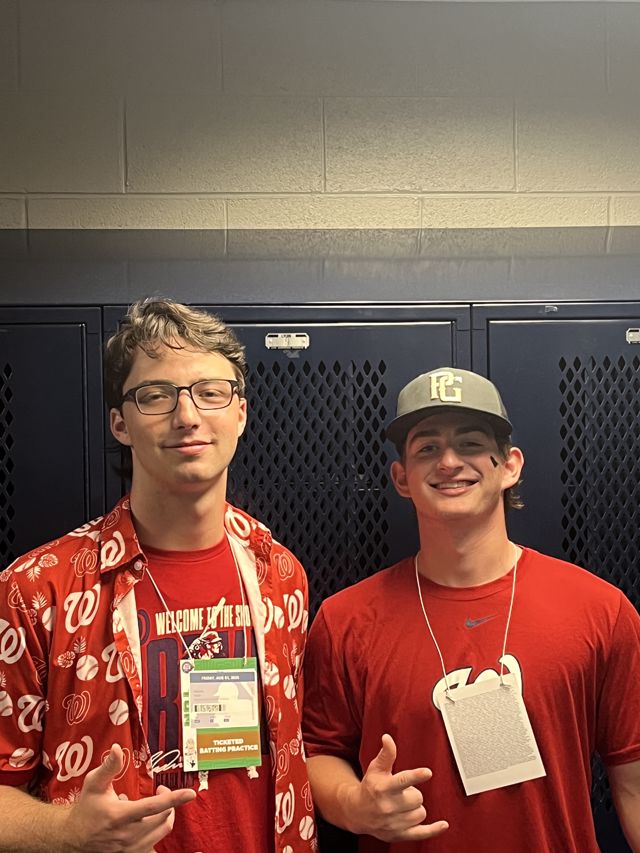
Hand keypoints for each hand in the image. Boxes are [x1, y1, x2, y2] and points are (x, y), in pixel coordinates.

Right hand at [62, 744, 196, 852]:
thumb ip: (109, 766)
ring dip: (165, 815)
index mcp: (120, 815)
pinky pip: (155, 847)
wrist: (73, 839)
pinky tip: (152, 823)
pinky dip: (158, 832)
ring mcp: (130, 848)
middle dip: (168, 802)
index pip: (153, 806)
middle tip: (161, 790)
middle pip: (162, 818)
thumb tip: (117, 748)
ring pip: (162, 831)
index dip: (173, 798)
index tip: (190, 793)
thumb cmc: (86, 809)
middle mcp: (127, 835)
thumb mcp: (94, 784)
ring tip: (155, 806)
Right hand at [347, 734, 448, 842]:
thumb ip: (386, 754)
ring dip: (416, 808)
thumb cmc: (370, 788)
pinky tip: (443, 825)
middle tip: (403, 792)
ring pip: (420, 813)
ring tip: (404, 805)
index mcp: (383, 788)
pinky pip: (421, 834)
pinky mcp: (399, 835)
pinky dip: (433, 830)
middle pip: (417, 797)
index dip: (416, 776)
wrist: (358, 813)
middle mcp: (388, 807)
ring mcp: (394, 823)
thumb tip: (388, 738)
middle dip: (413, 793)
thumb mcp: (375, 769)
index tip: (427, 772)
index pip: (402, 781)